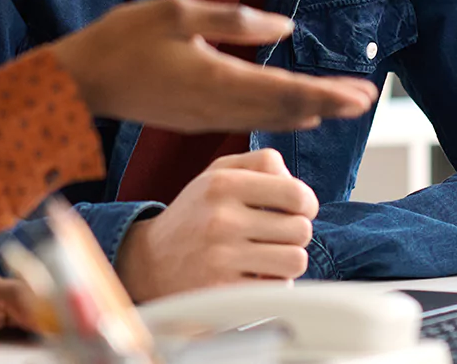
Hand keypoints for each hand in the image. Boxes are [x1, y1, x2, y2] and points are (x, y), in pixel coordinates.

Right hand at [50, 0, 376, 132]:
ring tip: (340, 105)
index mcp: (217, 78)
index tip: (361, 94)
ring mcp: (206, 118)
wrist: (80, 83)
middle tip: (367, 100)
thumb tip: (286, 27)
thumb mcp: (176, 12)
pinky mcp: (195, 120)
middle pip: (286, 111)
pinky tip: (294, 113)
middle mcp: (217, 106)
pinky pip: (249, 122)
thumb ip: (233, 20)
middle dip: (328, 105)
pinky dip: (279, 118)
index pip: (286, 91)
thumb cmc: (122, 39)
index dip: (328, 93)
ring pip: (269, 120)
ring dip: (308, 112)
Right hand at [116, 149, 317, 301]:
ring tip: (266, 256)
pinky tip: (254, 276)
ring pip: (296, 261)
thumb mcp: (218, 174)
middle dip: (294, 234)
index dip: (307, 204)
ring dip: (287, 261)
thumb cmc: (196, 215)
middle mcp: (221, 219)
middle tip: (273, 235)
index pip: (296, 194)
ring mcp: (221, 258)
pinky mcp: (223, 292)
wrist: (150, 261)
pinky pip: (279, 288)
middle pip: (301, 229)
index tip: (297, 210)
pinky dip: (273, 284)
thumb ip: (261, 163)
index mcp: (223, 183)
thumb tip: (298, 186)